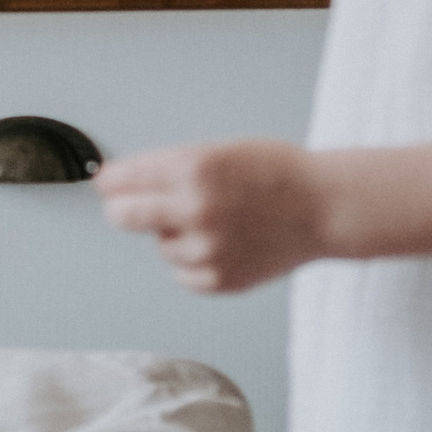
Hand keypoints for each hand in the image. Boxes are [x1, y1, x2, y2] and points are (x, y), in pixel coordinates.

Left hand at [96, 141, 328, 293]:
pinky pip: (181, 272)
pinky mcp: (219, 279)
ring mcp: (207, 248)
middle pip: (122, 216)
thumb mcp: (218, 151)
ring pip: (159, 244)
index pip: (119, 179)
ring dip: (174, 234)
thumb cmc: (275, 173)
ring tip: (214, 220)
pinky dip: (194, 260)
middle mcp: (195, 209)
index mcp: (192, 167)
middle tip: (136, 205)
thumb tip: (115, 183)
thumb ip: (167, 167)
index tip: (108, 183)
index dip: (111, 181)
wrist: (324, 208)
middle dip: (125, 209)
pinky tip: (223, 243)